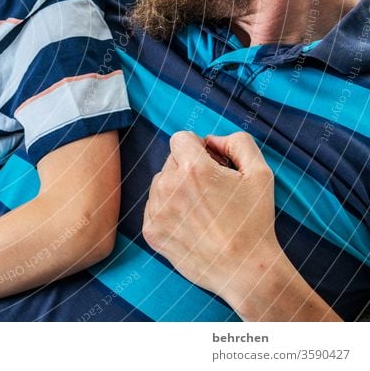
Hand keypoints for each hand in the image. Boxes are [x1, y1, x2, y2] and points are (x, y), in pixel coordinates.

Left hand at [142, 131, 281, 304]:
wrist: (245, 270)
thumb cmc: (254, 221)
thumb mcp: (259, 173)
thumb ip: (237, 143)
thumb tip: (211, 140)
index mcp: (192, 168)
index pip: (181, 138)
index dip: (199, 148)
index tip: (212, 164)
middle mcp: (168, 186)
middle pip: (171, 161)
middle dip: (189, 169)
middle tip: (213, 191)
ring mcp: (156, 210)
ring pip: (160, 183)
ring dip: (177, 189)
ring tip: (203, 211)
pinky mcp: (150, 231)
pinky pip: (154, 207)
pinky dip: (169, 211)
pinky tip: (191, 225)